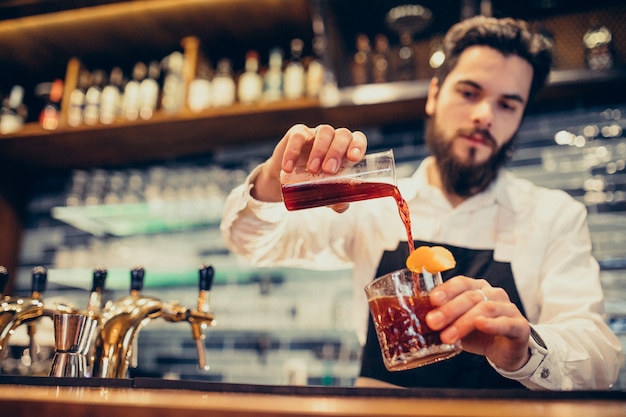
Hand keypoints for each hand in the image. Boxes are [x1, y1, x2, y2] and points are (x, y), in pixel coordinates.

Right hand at [252, 124, 367, 206]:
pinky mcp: (298, 133)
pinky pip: (297, 137)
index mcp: (347, 150)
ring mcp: (317, 134)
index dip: (358, 146)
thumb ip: (336, 199)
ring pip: (324, 131)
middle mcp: (335, 138)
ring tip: (312, 170)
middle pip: (342, 135)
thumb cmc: (315, 183)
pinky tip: (288, 167)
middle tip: (329, 171)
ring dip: (320, 150)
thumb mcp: (326, 193)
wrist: (287, 180)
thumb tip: (341, 206)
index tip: (353, 159)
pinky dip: (293, 151)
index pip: (358, 140)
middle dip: (337, 152)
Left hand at [425, 275, 530, 371]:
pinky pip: (506, 323)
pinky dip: (492, 324)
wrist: (505, 351)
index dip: (446, 289)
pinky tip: (480, 325)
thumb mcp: (457, 324)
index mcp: (477, 288)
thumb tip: (417, 319)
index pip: (461, 282)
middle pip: (470, 296)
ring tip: (447, 336)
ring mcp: (508, 308)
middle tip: (432, 322)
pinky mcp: (519, 326)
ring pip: (485, 309)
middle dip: (448, 310)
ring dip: (463, 322)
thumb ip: (442, 318)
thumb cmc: (477, 334)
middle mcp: (493, 294)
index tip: (432, 300)